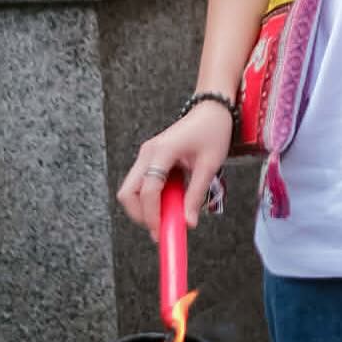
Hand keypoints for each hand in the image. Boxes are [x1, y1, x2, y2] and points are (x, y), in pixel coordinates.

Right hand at [118, 103, 233, 241]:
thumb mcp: (209, 165)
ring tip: (170, 213)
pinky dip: (152, 197)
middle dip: (140, 214)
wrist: (212, 109)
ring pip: (131, 189)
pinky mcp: (150, 157)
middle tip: (161, 228)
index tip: (161, 232)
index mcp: (162, 151)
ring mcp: (147, 154)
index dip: (152, 215)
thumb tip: (188, 223)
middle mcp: (148, 152)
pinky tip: (171, 199)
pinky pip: (142, 183)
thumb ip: (195, 195)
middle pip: (128, 192)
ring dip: (145, 207)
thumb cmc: (213, 131)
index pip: (148, 190)